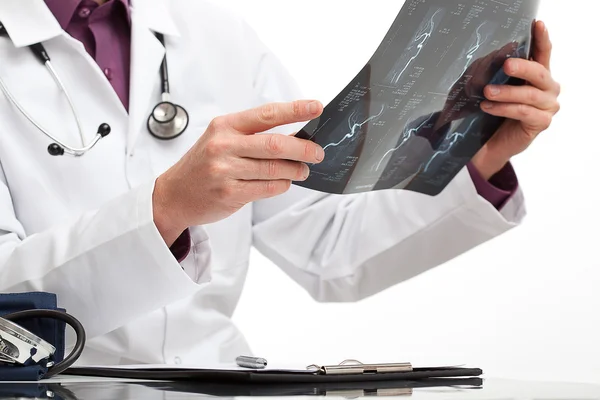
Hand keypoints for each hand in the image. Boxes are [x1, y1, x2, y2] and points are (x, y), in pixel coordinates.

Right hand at [153, 100, 324, 245]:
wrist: (173, 195)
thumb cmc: (203, 164)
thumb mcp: (221, 139)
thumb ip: (254, 135)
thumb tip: (296, 134)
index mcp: (225, 126)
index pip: (267, 114)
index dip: (295, 110)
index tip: (316, 107)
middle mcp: (224, 145)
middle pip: (276, 144)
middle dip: (304, 148)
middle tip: (318, 152)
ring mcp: (225, 171)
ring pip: (275, 169)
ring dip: (296, 170)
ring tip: (303, 170)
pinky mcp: (230, 194)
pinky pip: (268, 188)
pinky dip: (282, 185)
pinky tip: (284, 182)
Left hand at [472, 21, 560, 179]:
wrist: (488, 142)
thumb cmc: (491, 111)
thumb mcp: (489, 86)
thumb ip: (494, 71)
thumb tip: (495, 55)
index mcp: (537, 75)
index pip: (542, 53)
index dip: (541, 39)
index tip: (537, 25)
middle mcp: (548, 88)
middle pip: (540, 73)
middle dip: (523, 68)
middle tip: (506, 65)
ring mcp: (548, 106)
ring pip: (530, 95)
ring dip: (507, 93)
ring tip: (487, 93)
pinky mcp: (541, 122)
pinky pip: (523, 112)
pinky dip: (504, 109)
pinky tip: (488, 107)